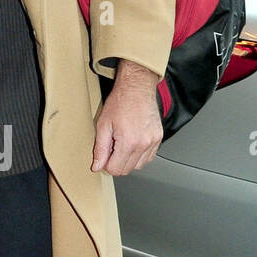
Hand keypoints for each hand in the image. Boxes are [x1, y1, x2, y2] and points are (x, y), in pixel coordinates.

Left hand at [91, 60, 162, 176]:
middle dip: (117, 162)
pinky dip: (140, 155)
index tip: (105, 156)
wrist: (137, 87)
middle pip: (128, 169)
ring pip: (139, 165)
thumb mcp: (103, 125)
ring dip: (129, 160)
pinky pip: (149, 157)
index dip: (107, 165)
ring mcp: (153, 141)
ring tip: (123, 143)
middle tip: (112, 147)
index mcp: (129, 142)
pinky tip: (132, 142)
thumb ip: (100, 149)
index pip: (116, 169)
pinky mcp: (159, 138)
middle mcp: (144, 144)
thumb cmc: (120, 102)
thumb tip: (97, 166)